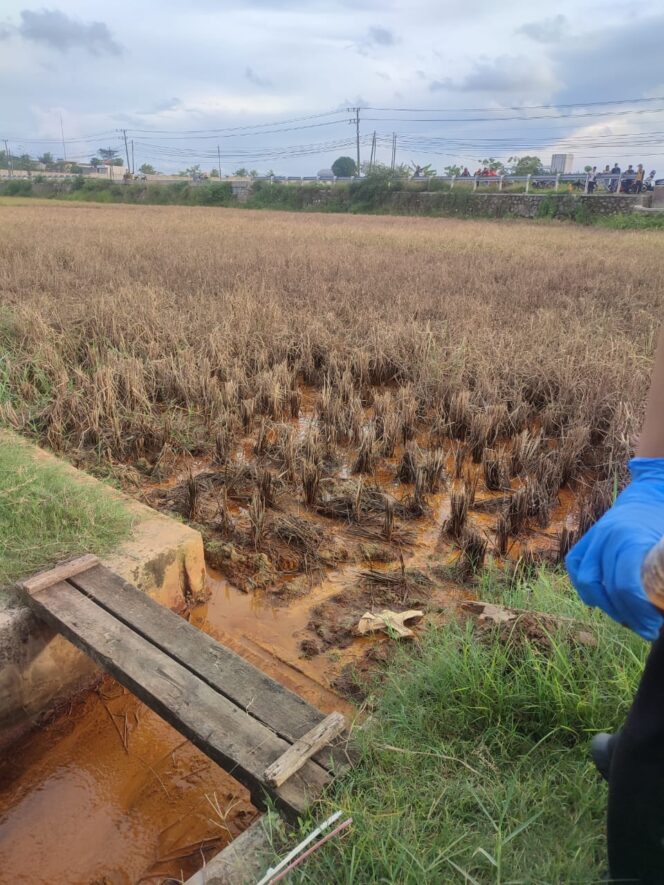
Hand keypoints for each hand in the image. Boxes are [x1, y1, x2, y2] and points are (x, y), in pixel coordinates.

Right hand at [565, 458, 663, 640]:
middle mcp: (606, 538)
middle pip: (607, 589)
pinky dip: (584, 588)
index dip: (639, 612)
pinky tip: (599, 602)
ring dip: (606, 606)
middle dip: (627, 615)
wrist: (653, 491)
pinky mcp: (586, 539)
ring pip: (588, 582)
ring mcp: (594, 538)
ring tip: (626, 618)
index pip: (626, 585)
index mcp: (629, 538)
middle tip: (645, 629)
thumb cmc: (663, 518)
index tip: (652, 627)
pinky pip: (575, 567)